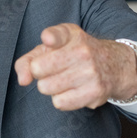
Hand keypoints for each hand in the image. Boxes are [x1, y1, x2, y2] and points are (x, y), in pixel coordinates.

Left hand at [13, 24, 136, 110]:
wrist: (113, 66)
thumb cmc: (73, 56)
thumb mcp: (50, 49)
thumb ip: (28, 60)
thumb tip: (23, 80)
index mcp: (70, 35)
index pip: (56, 35)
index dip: (50, 39)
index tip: (48, 41)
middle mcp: (82, 51)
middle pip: (38, 69)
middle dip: (40, 73)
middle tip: (54, 70)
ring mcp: (90, 72)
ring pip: (46, 88)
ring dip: (50, 87)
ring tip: (64, 80)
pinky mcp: (95, 92)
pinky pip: (59, 102)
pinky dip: (61, 99)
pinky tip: (73, 90)